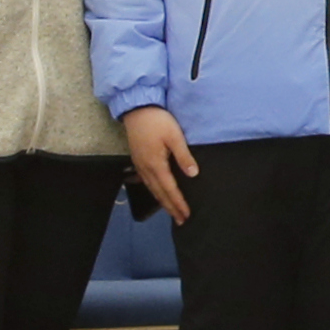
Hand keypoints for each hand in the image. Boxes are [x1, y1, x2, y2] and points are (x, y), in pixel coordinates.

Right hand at [125, 106, 197, 221]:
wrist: (136, 109)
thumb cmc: (157, 121)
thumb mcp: (175, 136)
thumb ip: (184, 156)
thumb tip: (193, 174)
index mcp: (156, 165)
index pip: (170, 189)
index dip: (178, 203)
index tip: (186, 215)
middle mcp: (146, 169)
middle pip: (160, 194)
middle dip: (171, 208)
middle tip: (181, 220)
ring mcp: (140, 166)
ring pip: (153, 189)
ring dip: (163, 202)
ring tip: (172, 212)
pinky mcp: (138, 161)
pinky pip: (148, 182)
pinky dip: (156, 192)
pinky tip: (159, 194)